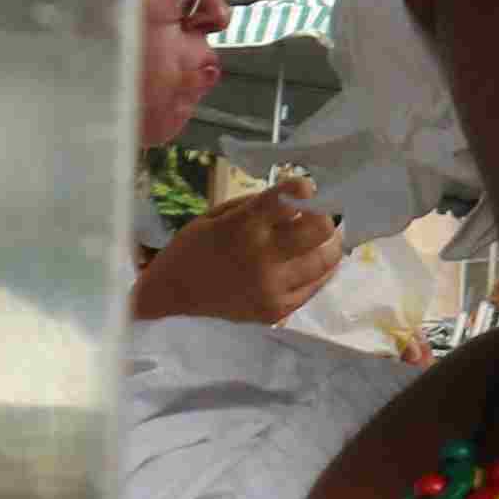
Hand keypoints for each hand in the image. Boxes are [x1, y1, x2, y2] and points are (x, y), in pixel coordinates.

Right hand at [137, 183, 346, 325]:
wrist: (171, 301)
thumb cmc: (192, 251)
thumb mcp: (215, 216)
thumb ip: (257, 206)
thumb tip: (296, 199)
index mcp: (243, 227)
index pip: (291, 198)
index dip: (303, 188)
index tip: (304, 188)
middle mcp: (263, 256)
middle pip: (320, 229)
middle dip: (323, 216)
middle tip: (319, 214)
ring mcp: (273, 287)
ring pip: (325, 260)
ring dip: (328, 244)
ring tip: (321, 239)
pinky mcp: (278, 310)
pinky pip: (315, 287)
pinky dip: (319, 271)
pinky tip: (312, 262)